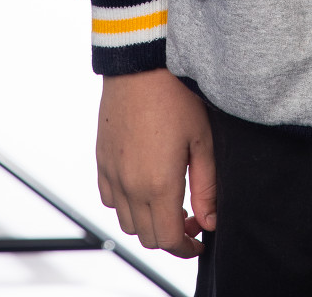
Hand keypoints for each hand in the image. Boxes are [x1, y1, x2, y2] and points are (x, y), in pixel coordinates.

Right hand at [97, 67, 215, 257]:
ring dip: (147, 221)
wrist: (141, 63)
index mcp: (158, 184)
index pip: (168, 240)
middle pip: (147, 237)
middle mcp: (129, 186)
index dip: (185, 247)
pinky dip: (126, 204)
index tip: (198, 239)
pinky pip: (109, 199)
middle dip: (169, 236)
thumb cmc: (176, 95)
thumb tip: (210, 221)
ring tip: (168, 200)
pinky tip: (144, 184)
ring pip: (126, 222)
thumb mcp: (201, 140)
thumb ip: (206, 187)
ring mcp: (111, 174)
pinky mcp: (101, 160)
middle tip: (190, 217)